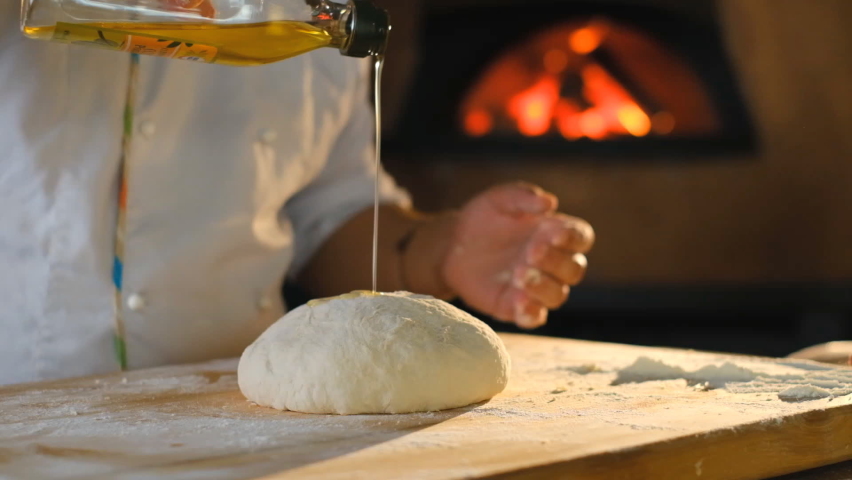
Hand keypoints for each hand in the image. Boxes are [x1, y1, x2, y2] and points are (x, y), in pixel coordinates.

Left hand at [440, 183, 593, 328]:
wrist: (453, 245)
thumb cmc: (483, 218)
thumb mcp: (498, 199)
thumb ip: (523, 196)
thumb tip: (549, 203)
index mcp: (555, 233)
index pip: (581, 238)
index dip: (574, 238)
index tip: (555, 235)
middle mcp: (553, 262)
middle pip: (574, 269)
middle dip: (556, 262)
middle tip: (530, 252)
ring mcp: (538, 286)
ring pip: (558, 295)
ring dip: (544, 287)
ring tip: (519, 275)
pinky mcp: (518, 306)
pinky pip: (535, 317)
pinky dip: (531, 312)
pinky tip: (518, 302)